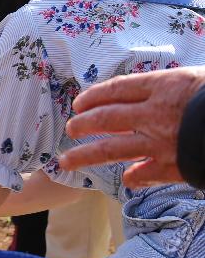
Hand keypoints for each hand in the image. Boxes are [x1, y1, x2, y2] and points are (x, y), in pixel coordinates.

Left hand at [60, 67, 204, 187]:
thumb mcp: (203, 78)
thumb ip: (179, 85)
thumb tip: (163, 87)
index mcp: (164, 86)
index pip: (118, 89)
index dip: (95, 96)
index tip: (80, 103)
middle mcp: (155, 113)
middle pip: (107, 118)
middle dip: (84, 123)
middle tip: (71, 128)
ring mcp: (161, 141)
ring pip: (111, 149)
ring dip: (86, 155)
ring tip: (66, 161)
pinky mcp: (173, 165)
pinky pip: (145, 174)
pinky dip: (134, 177)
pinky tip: (127, 180)